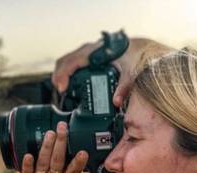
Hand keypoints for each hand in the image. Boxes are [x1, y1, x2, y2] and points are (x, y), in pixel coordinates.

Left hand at [20, 121, 88, 172]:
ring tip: (50, 134)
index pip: (74, 172)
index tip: (83, 151)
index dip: (78, 161)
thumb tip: (72, 164)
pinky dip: (27, 164)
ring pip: (43, 163)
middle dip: (61, 143)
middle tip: (63, 128)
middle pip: (58, 161)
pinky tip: (28, 154)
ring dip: (46, 147)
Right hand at [52, 37, 172, 107]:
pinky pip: (73, 61)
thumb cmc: (133, 56)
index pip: (72, 62)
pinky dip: (67, 71)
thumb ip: (124, 87)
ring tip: (61, 89)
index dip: (63, 75)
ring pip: (67, 60)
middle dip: (58, 76)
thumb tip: (117, 102)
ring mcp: (87, 52)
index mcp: (94, 53)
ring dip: (61, 73)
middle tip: (59, 92)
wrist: (137, 46)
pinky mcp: (89, 55)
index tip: (62, 88)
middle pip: (65, 61)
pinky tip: (69, 82)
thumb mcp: (130, 72)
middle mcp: (88, 50)